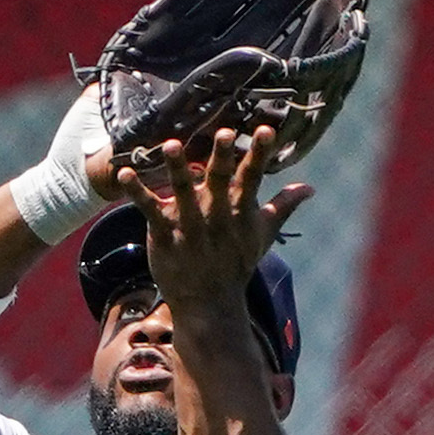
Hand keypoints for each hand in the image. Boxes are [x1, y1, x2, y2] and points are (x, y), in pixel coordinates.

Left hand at [126, 122, 317, 317]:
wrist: (208, 304)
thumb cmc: (236, 264)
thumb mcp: (262, 235)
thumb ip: (283, 206)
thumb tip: (309, 188)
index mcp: (240, 212)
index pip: (252, 178)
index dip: (259, 154)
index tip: (265, 130)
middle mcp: (216, 216)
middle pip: (219, 181)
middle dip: (221, 158)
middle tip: (223, 133)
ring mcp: (188, 226)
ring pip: (182, 192)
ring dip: (176, 169)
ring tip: (171, 145)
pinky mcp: (163, 235)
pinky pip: (149, 211)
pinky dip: (137, 193)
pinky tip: (124, 173)